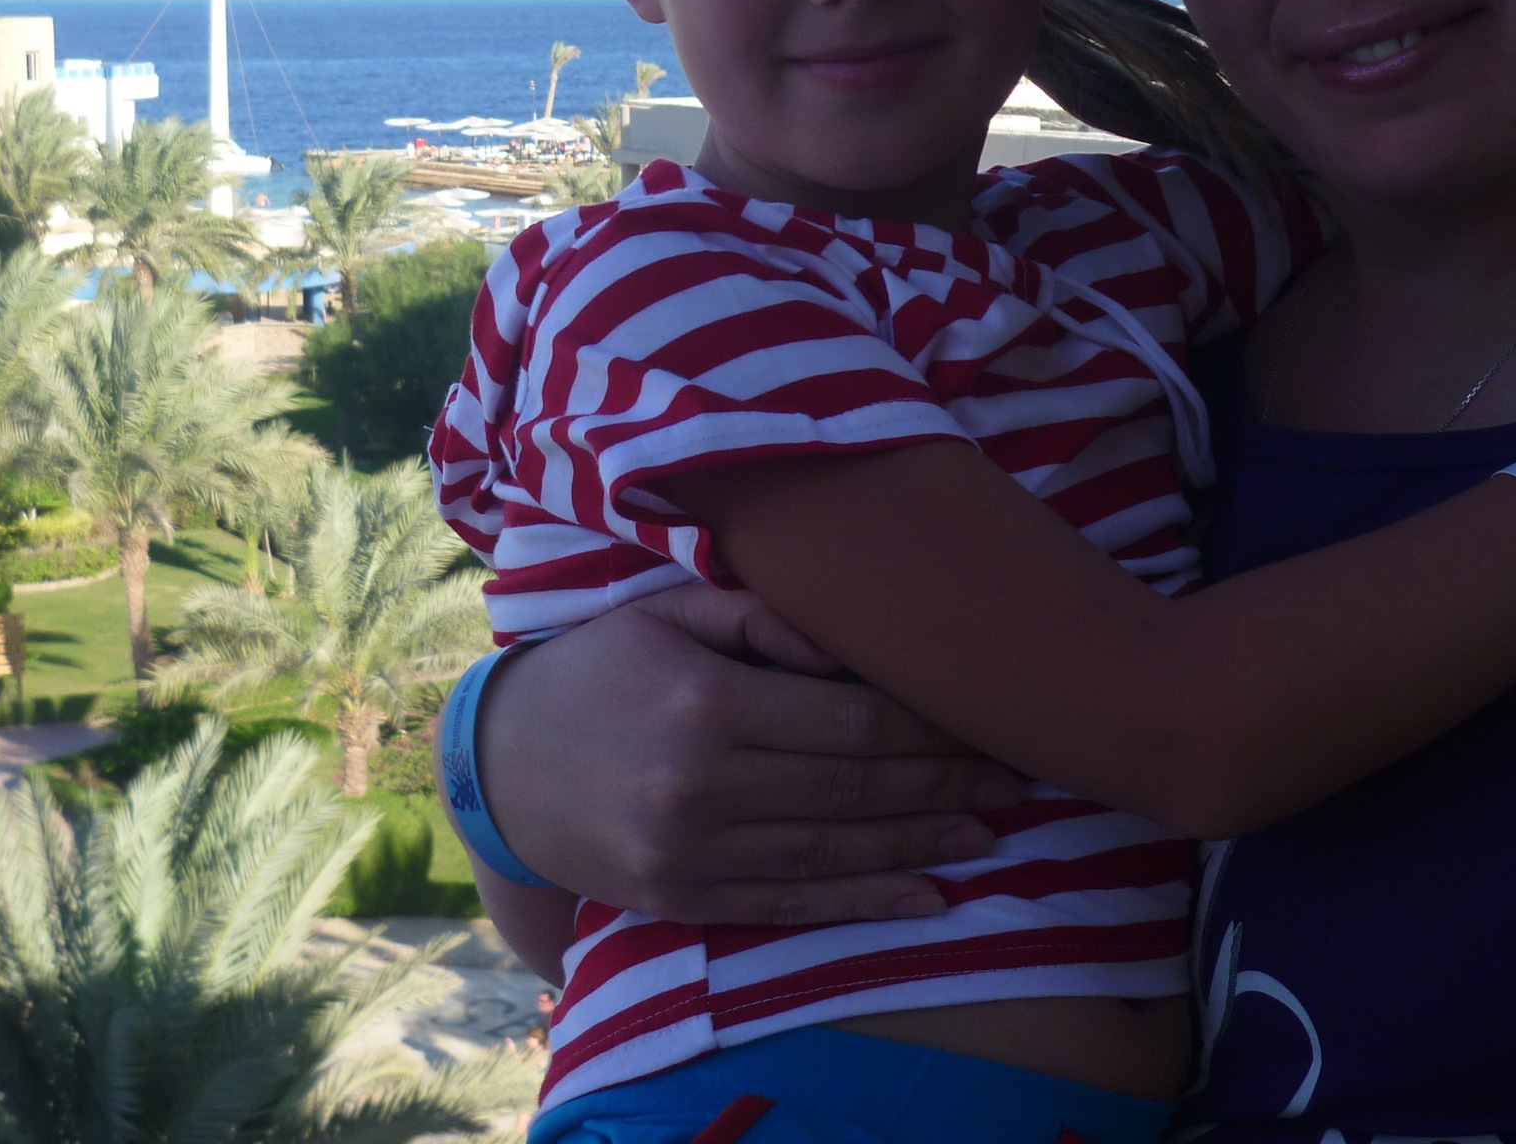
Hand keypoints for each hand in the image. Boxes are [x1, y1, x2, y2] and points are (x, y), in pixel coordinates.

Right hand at [475, 584, 1029, 925]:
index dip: (931, 727)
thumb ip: (764, 620)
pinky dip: (867, 903)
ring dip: (924, 844)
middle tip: (1015, 773)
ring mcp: (693, 854)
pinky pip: (794, 904)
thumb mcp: (669, 611)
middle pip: (857, 790)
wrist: (500, 765)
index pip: (852, 722)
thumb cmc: (598, 668)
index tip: (988, 718)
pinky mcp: (685, 900)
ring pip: (837, 852)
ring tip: (991, 830)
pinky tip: (928, 897)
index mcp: (707, 702)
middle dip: (947, 783)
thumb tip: (854, 645)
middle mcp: (702, 786)